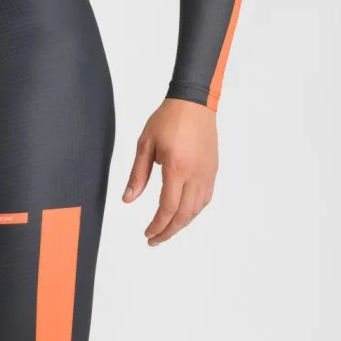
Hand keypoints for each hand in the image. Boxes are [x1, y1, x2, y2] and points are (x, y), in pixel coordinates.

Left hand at [122, 99, 218, 245]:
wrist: (194, 101)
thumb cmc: (169, 118)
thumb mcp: (145, 144)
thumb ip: (137, 175)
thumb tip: (128, 199)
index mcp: (177, 167)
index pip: (168, 208)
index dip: (157, 225)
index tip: (148, 234)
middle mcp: (195, 173)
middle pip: (184, 215)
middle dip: (168, 231)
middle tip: (154, 240)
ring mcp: (207, 172)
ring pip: (196, 209)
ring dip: (181, 224)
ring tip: (166, 230)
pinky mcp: (212, 169)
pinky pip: (205, 198)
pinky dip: (194, 211)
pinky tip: (183, 215)